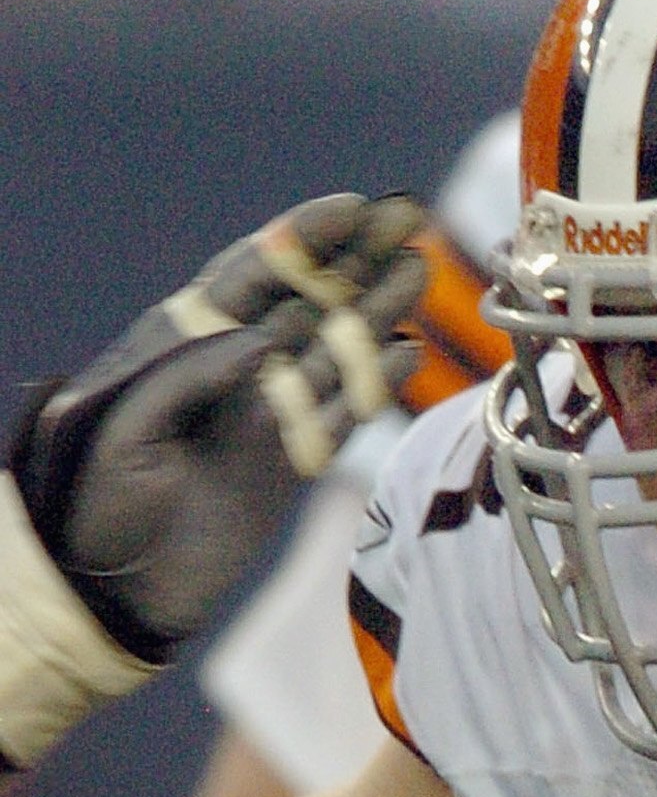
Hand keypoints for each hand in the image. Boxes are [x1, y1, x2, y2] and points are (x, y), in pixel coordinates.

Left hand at [10, 192, 427, 663]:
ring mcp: (265, 413)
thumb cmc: (98, 497)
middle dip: (355, 260)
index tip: (353, 209)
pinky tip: (405, 350)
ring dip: (376, 311)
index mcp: (182, 338)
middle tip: (408, 220)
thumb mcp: (127, 423)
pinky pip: (340, 416)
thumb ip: (192, 375)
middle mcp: (232, 366)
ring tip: (418, 271)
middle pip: (304, 300)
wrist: (113, 587)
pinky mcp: (289, 463)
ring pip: (332, 350)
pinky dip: (372, 385)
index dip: (302, 238)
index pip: (251, 272)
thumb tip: (266, 342)